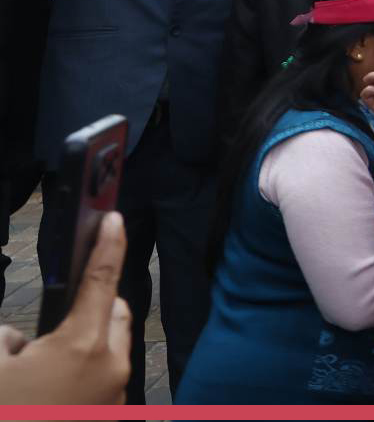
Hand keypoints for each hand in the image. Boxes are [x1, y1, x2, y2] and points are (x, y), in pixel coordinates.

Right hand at [0, 211, 130, 402]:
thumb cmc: (10, 409)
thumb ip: (6, 339)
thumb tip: (19, 340)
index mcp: (84, 345)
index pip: (102, 279)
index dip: (109, 244)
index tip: (115, 217)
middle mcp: (112, 368)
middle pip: (115, 315)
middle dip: (94, 306)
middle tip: (58, 315)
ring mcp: (115, 398)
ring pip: (111, 351)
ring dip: (86, 345)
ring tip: (41, 367)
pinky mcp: (112, 416)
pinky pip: (103, 384)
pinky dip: (84, 376)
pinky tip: (49, 392)